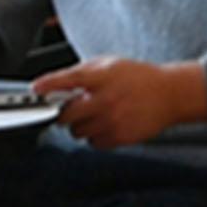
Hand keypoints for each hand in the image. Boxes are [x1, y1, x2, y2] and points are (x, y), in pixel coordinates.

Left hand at [34, 56, 206, 149]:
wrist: (170, 94)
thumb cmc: (140, 78)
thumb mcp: (111, 64)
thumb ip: (85, 72)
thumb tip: (58, 82)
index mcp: (103, 77)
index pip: (68, 79)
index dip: (49, 84)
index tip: (36, 89)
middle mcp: (106, 99)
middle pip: (66, 114)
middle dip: (64, 112)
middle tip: (69, 109)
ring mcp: (112, 120)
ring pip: (77, 132)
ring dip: (79, 126)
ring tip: (94, 116)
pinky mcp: (119, 137)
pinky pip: (93, 143)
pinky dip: (95, 137)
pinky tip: (106, 125)